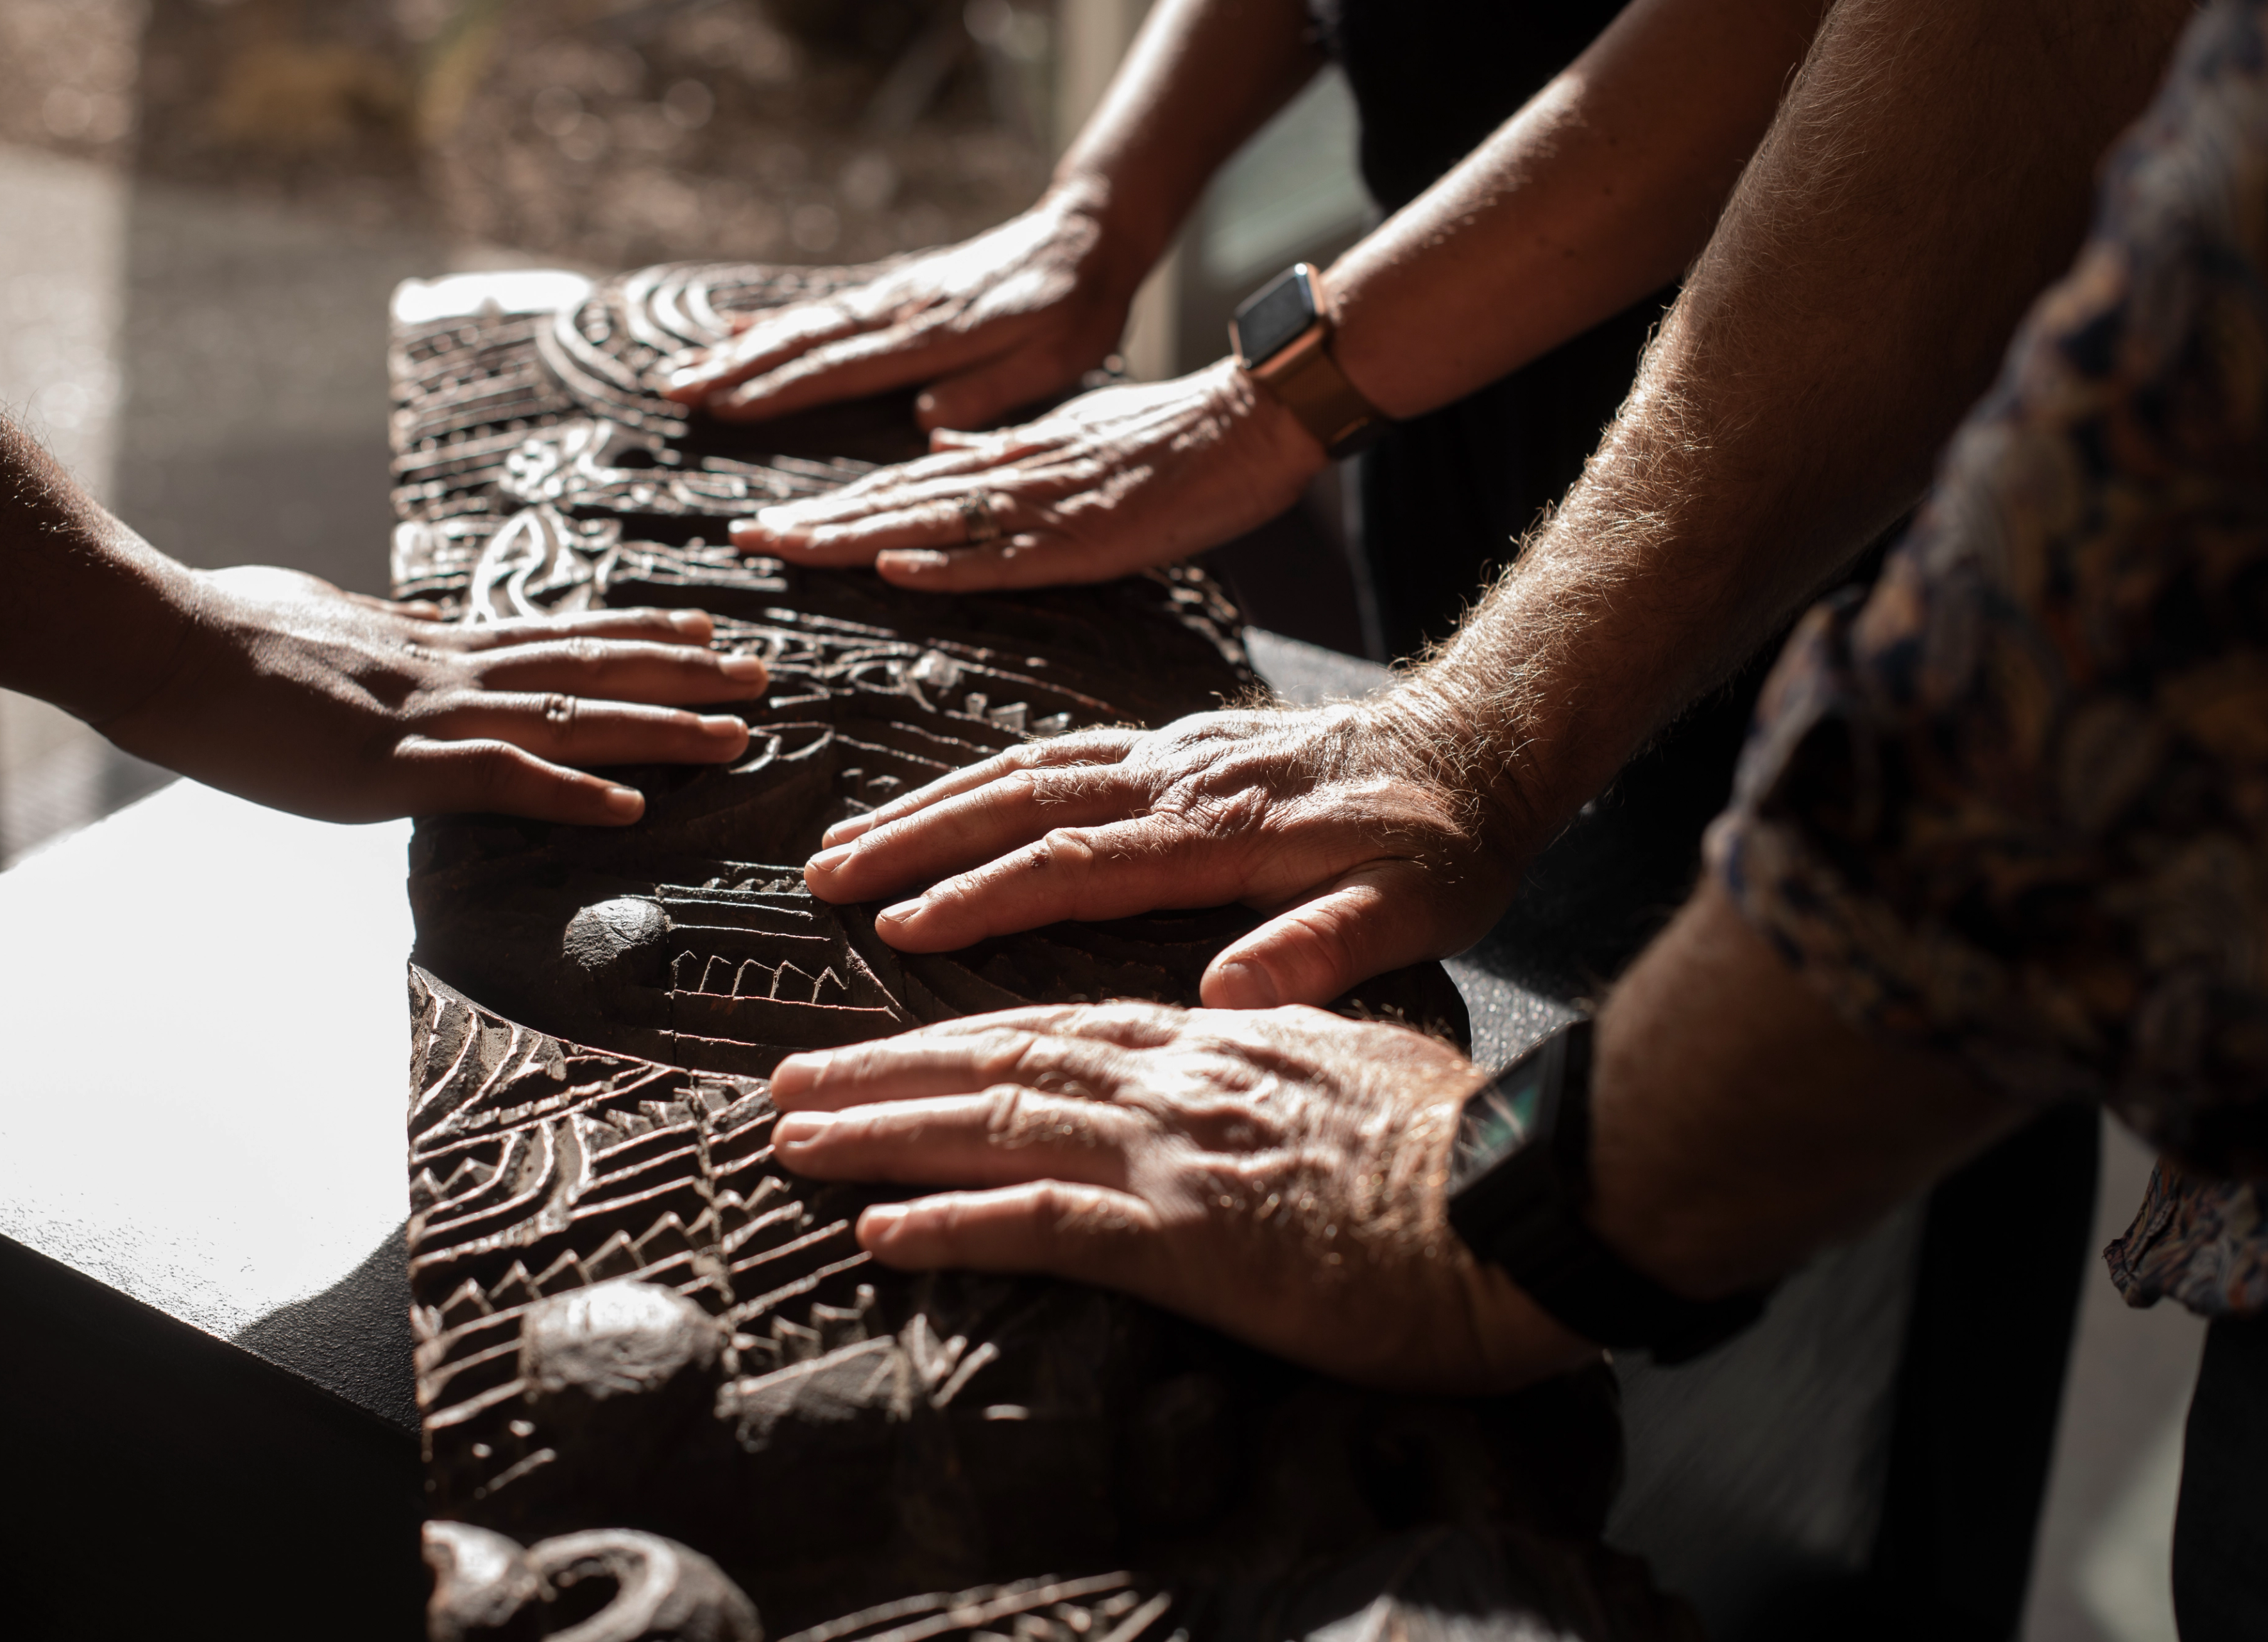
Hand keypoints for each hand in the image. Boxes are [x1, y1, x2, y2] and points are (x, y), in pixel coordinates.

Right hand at [95, 566, 767, 824]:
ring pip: (568, 715)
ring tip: (739, 732)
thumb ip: (379, 641)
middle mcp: (446, 671)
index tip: (699, 630)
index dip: (633, 635)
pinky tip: (633, 809)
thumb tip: (404, 636)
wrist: (154, 639)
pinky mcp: (389, 764)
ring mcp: (424, 716)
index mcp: (429, 645)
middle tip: (763, 673)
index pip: (554, 635)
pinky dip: (570, 793)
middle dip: (682, 675)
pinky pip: (499, 779)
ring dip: (659, 728)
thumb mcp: (322, 625)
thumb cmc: (219, 632)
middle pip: (588, 667)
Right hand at [662, 190, 1140, 429]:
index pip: (844, 368)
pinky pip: (825, 306)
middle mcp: (902, 312)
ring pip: (805, 322)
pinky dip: (777, 318)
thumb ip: (992, 389)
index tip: (727, 409)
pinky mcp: (897, 289)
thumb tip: (924, 416)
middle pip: (806, 341)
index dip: (782, 391)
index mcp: (936, 337)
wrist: (1085, 237)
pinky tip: (738, 328)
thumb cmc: (1076, 310)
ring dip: (742, 347)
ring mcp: (894, 296)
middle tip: (675, 392)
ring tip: (687, 370)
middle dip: (737, 367)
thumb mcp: (1054, 360)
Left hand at [725, 361, 1324, 592]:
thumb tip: (939, 451)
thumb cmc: (1172, 433)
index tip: (768, 524)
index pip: (900, 488)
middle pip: (895, 505)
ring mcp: (1048, 508)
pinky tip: (895, 569)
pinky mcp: (1091, 537)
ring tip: (786, 549)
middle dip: (815, 524)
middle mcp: (1013, 479)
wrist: (1254, 415)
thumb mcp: (1072, 434)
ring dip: (854, 539)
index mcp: (1008, 461)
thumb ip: (1003, 448)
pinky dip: (950, 563)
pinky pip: (1008, 557)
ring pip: (932, 525)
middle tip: (742, 540)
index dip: (831, 507)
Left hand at [769, 1002, 1589, 1392]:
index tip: (886, 1045)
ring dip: (882, 1133)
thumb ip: (1294, 1030)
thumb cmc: (1464, 1149)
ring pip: (997, 1125)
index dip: (958, 1033)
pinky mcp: (1190, 1238)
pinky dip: (953, 1225)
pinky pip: (1044, 1225)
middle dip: (883, 1071)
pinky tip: (880, 1233)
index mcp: (1220, 1039)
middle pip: (1000, 1060)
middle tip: (787, 1084)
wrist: (1525, 1206)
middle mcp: (1180, 1080)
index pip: (1060, 1024)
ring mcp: (1178, 1154)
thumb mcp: (1371, 1056)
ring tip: (793, 1142)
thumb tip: (1249, 1017)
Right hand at [802, 704, 1522, 1005]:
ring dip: (930, 805)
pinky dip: (982, 778)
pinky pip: (1057, 753)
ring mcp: (1174, 752)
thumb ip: (1325, 949)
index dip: (983, 895)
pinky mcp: (1178, 742)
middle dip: (914, 839)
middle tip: (822, 877)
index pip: (1077, 862)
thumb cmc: (1448, 845)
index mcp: (1224, 833)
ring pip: (1025, 769)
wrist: (1482, 740)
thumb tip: (1226, 993)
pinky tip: (944, 805)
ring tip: (847, 842)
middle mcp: (1181, 779)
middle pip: (1021, 801)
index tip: (900, 928)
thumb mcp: (1416, 911)